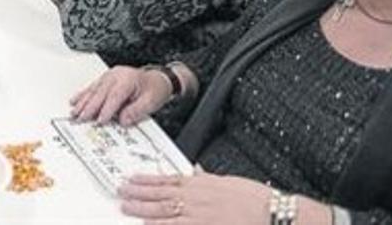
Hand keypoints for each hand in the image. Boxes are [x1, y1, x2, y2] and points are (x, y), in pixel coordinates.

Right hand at [69, 66, 173, 125]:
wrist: (157, 79)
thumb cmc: (154, 89)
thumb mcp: (151, 102)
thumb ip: (136, 111)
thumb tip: (123, 120)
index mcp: (128, 79)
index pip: (115, 95)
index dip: (106, 109)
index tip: (100, 120)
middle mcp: (116, 75)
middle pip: (100, 93)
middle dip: (89, 107)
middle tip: (81, 119)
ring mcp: (109, 76)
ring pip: (93, 90)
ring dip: (82, 102)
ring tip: (74, 113)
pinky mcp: (105, 79)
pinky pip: (92, 87)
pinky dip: (82, 95)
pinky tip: (74, 101)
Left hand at [118, 172, 271, 224]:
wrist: (271, 212)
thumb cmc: (253, 199)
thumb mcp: (227, 181)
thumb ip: (208, 179)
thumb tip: (198, 173)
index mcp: (201, 183)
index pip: (166, 179)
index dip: (146, 180)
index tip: (132, 179)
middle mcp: (196, 197)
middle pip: (160, 194)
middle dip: (138, 193)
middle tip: (121, 192)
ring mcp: (198, 214)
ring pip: (163, 211)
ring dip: (142, 209)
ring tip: (126, 207)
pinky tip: (148, 224)